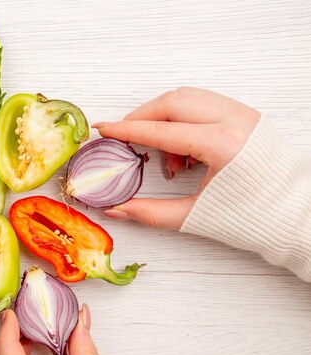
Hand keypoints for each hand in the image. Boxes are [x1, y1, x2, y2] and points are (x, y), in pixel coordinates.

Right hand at [93, 87, 259, 228]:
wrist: (297, 215)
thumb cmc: (253, 217)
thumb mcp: (195, 216)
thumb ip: (150, 213)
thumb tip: (115, 210)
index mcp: (223, 145)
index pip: (161, 131)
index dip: (126, 130)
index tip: (103, 129)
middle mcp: (234, 120)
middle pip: (171, 102)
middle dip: (141, 117)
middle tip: (124, 138)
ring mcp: (243, 113)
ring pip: (187, 97)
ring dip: (163, 117)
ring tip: (162, 154)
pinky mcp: (247, 115)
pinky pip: (203, 103)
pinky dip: (183, 118)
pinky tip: (182, 149)